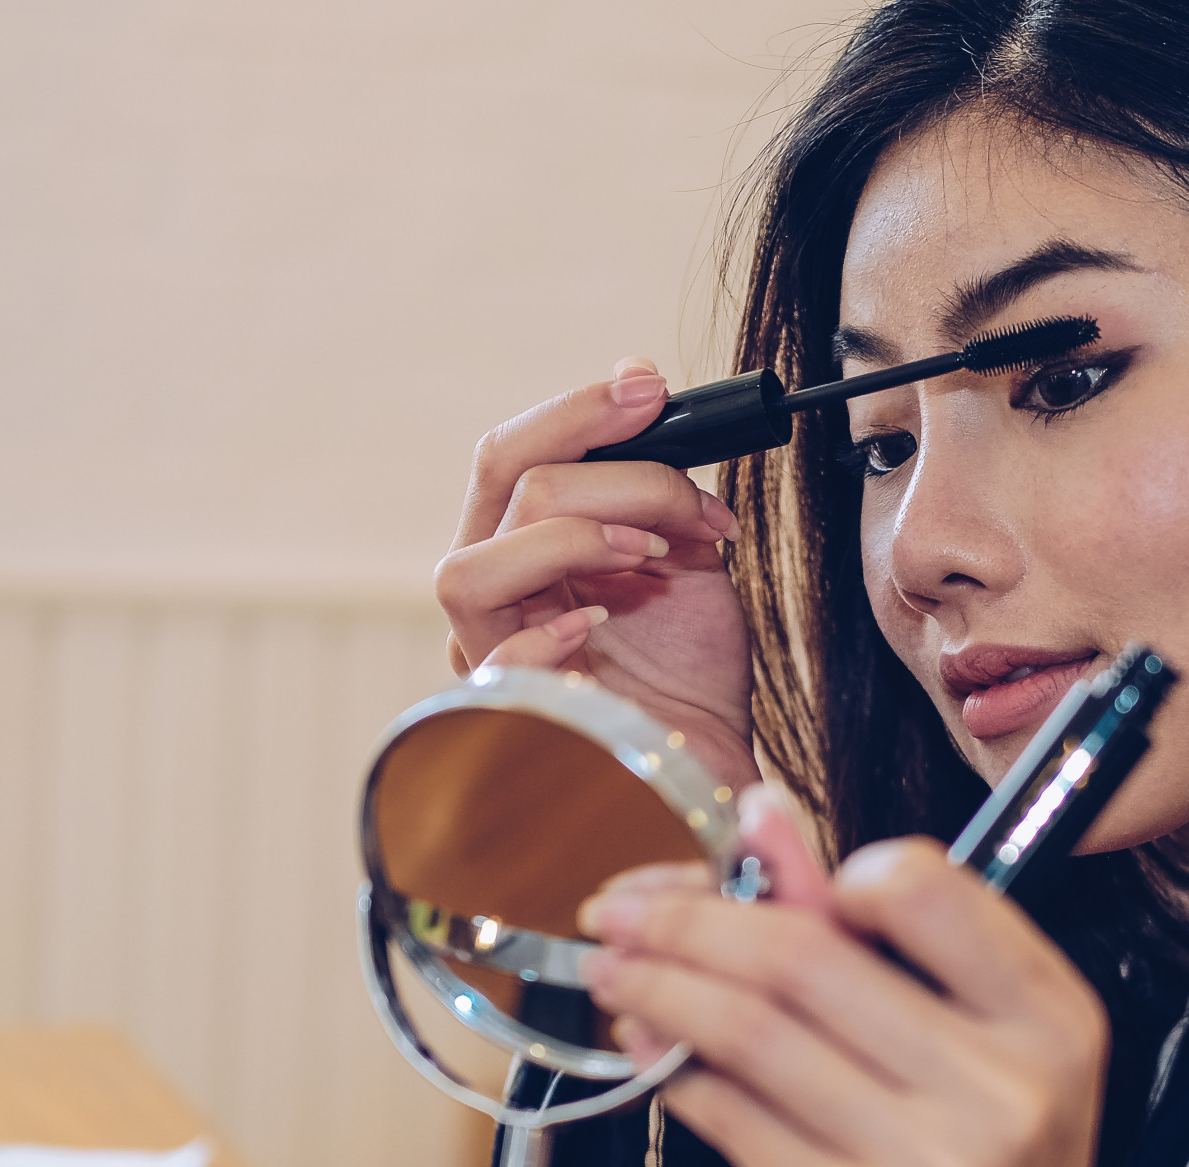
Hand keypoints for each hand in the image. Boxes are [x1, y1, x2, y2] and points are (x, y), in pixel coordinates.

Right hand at [437, 357, 755, 789]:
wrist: (707, 759)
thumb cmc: (688, 669)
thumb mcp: (682, 555)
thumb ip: (656, 492)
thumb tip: (647, 401)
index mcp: (524, 541)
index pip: (514, 454)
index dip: (577, 410)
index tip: (649, 384)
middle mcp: (492, 588)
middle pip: (501, 481)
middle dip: (596, 452)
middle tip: (674, 458)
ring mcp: (488, 649)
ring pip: (481, 561)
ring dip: (576, 535)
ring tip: (654, 554)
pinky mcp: (508, 712)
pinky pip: (495, 659)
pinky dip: (548, 632)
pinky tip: (601, 622)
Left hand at [578, 792, 1121, 1166]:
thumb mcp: (974, 1049)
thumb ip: (875, 930)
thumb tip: (764, 812)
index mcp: (1050, 1018)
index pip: (924, 888)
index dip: (822, 869)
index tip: (753, 870)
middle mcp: (1004, 1087)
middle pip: (805, 959)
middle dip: (689, 919)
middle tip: (621, 907)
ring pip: (751, 1035)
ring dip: (659, 987)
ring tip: (613, 966)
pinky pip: (730, 1119)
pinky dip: (673, 1070)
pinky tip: (646, 1046)